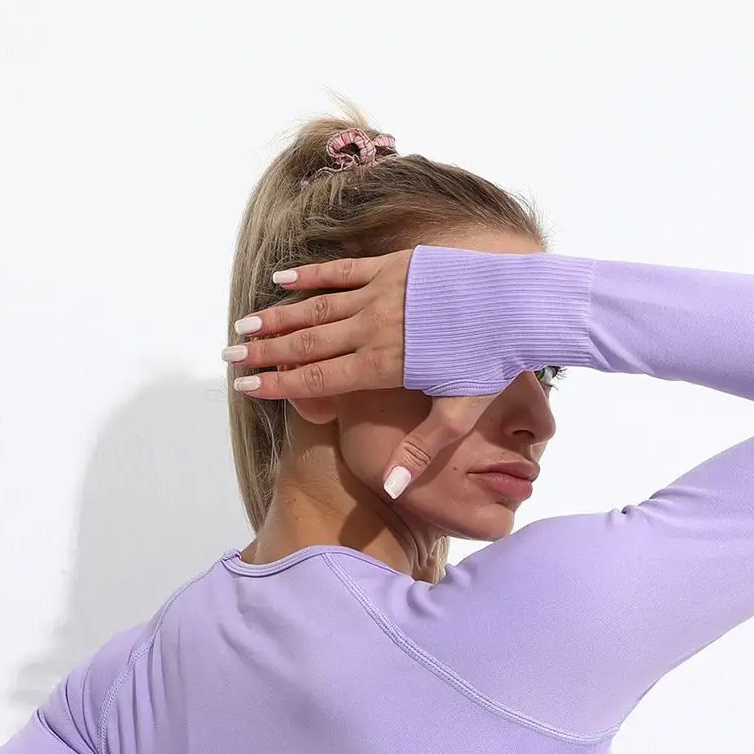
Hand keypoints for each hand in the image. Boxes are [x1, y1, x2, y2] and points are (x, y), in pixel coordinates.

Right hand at [226, 250, 496, 499]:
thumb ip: (420, 451)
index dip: (279, 384)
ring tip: (246, 326)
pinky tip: (283, 280)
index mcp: (386, 364)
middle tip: (229, 358)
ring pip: (319, 306)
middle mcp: (377, 325)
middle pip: (308, 341)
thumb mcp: (460, 413)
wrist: (523, 303)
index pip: (320, 377)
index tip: (246, 390)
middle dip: (266, 352)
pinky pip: (344, 271)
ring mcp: (384, 291)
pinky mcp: (396, 265)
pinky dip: (312, 275)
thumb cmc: (493, 361)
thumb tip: (389, 489)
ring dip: (280, 316)